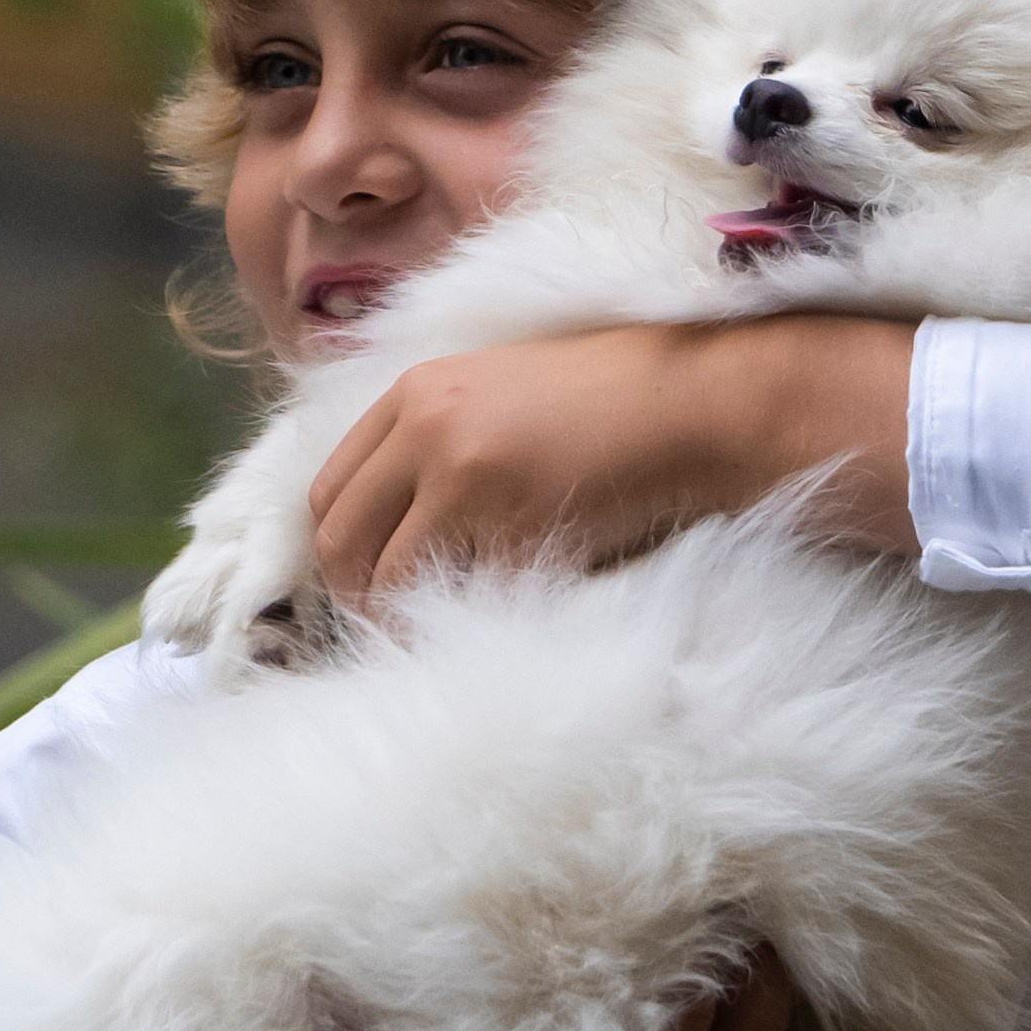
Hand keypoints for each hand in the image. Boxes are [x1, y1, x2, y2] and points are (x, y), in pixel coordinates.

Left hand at [308, 317, 920, 609]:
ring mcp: (459, 472)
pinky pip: (450, 592)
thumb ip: (446, 439)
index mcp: (417, 390)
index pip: (328, 487)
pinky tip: (478, 632)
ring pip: (382, 576)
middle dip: (352, 595)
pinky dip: (454, 621)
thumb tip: (402, 520)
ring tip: (430, 640)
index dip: (339, 550)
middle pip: (339, 536)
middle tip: (386, 630)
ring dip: (396, 619)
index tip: (362, 587)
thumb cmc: (621, 405)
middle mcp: (423, 425)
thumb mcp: (510, 396)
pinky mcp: (504, 520)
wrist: (702, 405)